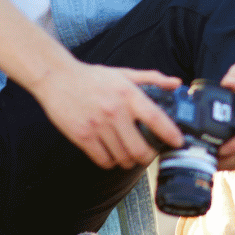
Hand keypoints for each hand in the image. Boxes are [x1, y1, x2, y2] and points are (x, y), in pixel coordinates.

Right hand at [32, 60, 182, 169]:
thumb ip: (152, 79)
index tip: (178, 142)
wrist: (57, 78)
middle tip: (148, 154)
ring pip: (122, 158)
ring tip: (129, 154)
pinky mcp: (82, 137)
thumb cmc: (92, 77)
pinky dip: (110, 162)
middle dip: (147, 157)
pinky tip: (111, 154)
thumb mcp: (124, 73)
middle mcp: (115, 111)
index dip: (170, 134)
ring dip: (128, 161)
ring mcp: (97, 126)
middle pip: (139, 149)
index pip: (156, 118)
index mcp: (128, 95)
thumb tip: (176, 84)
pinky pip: (103, 160)